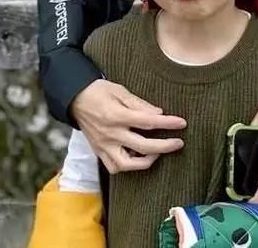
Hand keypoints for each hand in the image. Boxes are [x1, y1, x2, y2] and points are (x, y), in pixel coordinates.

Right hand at [70, 79, 185, 173]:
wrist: (75, 99)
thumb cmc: (99, 91)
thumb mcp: (120, 90)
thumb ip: (139, 104)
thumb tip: (159, 115)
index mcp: (116, 115)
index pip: (148, 122)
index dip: (167, 123)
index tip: (182, 123)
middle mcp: (110, 134)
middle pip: (143, 146)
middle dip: (165, 146)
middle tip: (179, 142)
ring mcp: (103, 146)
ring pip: (127, 165)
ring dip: (146, 161)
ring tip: (158, 152)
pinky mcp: (99, 152)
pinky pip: (115, 167)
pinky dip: (129, 166)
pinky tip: (138, 157)